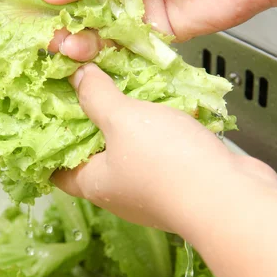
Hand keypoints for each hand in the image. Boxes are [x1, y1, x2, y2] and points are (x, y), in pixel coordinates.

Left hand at [52, 64, 276, 237]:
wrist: (230, 197)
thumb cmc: (167, 163)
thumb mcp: (123, 118)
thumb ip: (97, 96)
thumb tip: (77, 78)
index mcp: (94, 183)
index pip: (56, 169)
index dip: (47, 143)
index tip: (46, 115)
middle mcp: (119, 190)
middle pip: (94, 153)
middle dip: (91, 121)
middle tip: (88, 88)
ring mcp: (150, 188)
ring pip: (130, 149)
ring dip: (129, 122)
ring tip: (125, 88)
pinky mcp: (179, 180)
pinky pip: (161, 149)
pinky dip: (159, 128)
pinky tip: (164, 104)